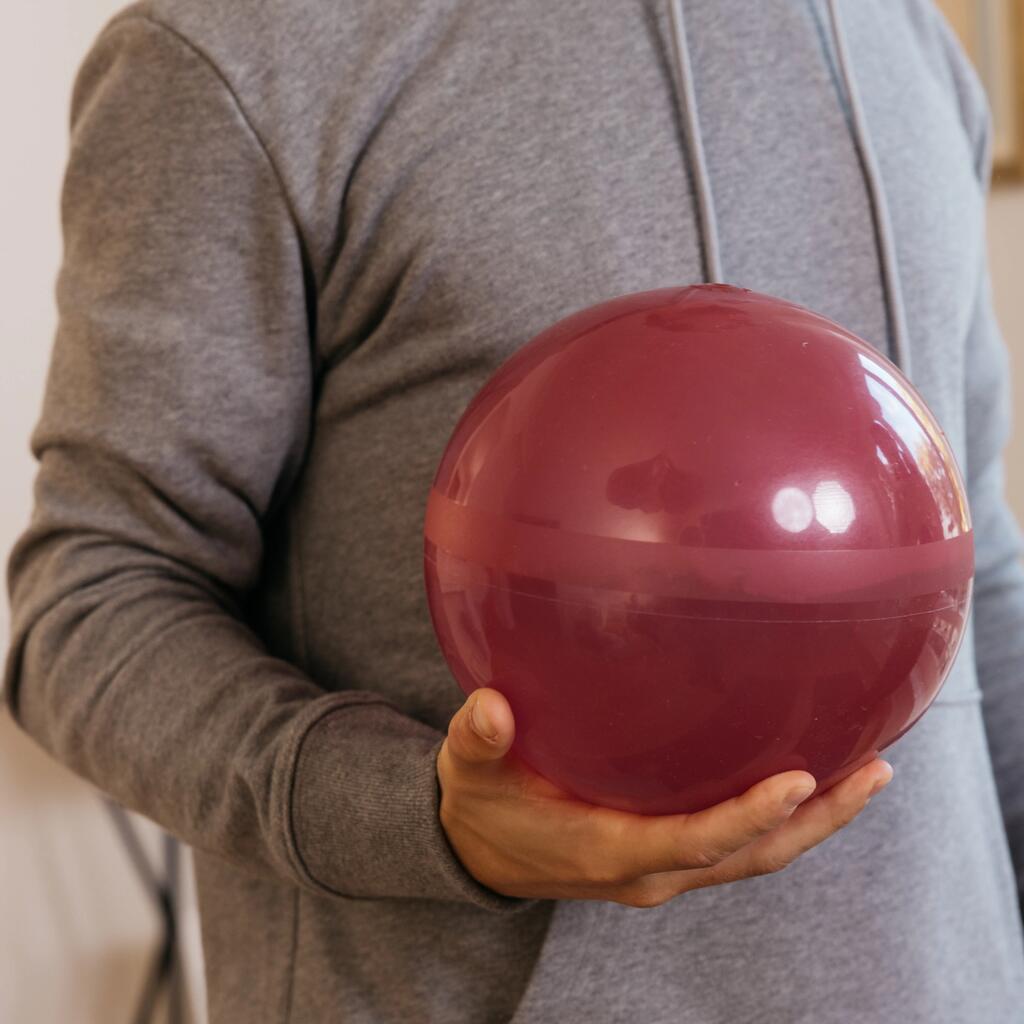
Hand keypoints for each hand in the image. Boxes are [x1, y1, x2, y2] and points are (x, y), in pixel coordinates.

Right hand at [437, 687, 892, 907]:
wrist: (481, 856)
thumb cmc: (481, 807)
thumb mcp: (468, 771)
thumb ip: (478, 739)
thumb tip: (491, 707)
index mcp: (607, 851)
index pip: (692, 842)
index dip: (747, 817)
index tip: (799, 781)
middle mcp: (649, 871)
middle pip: (750, 857)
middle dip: (814, 821)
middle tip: (874, 771)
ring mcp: (663, 869)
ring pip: (754, 857)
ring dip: (812, 822)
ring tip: (868, 772)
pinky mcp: (667, 856)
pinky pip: (735, 845)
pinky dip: (779, 817)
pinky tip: (807, 776)